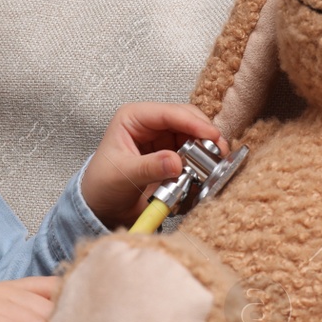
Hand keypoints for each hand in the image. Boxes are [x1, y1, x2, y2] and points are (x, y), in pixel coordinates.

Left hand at [79, 102, 226, 229]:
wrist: (101, 208)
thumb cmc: (102, 185)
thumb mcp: (123, 175)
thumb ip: (149, 167)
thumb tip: (176, 162)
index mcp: (133, 118)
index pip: (167, 113)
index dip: (192, 122)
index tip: (211, 135)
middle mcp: (150, 125)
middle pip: (187, 120)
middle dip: (204, 134)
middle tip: (219, 152)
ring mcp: (163, 140)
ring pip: (194, 137)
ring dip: (205, 150)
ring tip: (214, 165)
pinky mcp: (171, 156)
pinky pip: (193, 154)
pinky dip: (201, 163)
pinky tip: (204, 174)